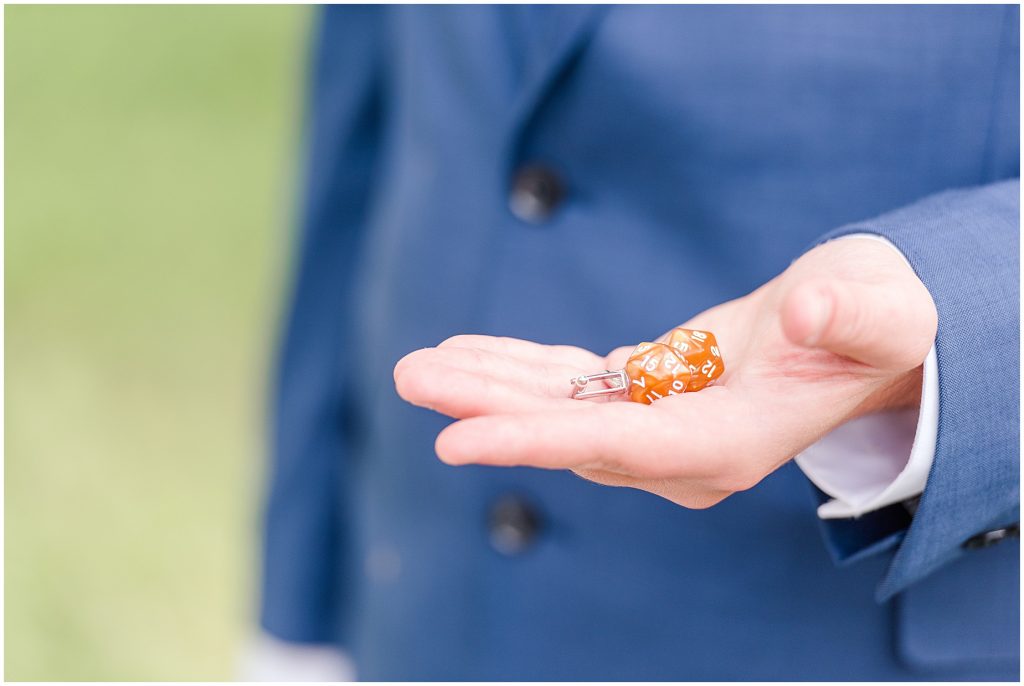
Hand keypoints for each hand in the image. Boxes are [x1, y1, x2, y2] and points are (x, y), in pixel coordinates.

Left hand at [393, 238, 936, 507]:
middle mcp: (681, 453)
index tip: (453, 440)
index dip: (535, 441)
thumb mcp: (875, 309)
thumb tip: (803, 316)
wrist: (855, 333)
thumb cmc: (873, 320)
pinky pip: (570, 389)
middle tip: (408, 378)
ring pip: (559, 413)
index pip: (619, 448)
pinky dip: (518, 371)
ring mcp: (657, 430)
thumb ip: (849, 318)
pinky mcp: (644, 398)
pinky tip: (465, 353)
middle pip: (570, 435)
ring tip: (417, 366)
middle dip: (486, 409)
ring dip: (488, 388)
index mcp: (729, 442)